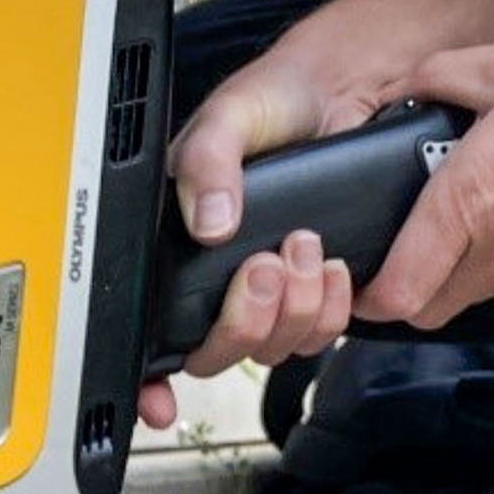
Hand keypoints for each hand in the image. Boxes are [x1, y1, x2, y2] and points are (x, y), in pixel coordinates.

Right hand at [137, 52, 371, 429]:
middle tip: (266, 267)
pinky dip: (330, 308)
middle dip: (244, 321)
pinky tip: (333, 266)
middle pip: (214, 353)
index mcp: (172, 249)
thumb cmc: (274, 98)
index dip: (145, 381)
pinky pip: (319, 333)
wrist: (348, 90)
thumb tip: (208, 224)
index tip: (157, 403)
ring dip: (294, 310)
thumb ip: (204, 161)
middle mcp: (212, 280)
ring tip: (306, 248)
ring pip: (270, 349)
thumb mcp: (227, 117)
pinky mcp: (313, 290)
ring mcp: (264, 290)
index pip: (146, 332)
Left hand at [355, 28, 493, 328]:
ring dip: (441, 279)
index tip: (350, 274)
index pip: (400, 291)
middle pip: (427, 310)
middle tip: (381, 259)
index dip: (364, 297)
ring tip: (428, 237)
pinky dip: (486, 262)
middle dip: (395, 295)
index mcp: (471, 201)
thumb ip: (434, 80)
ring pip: (470, 297)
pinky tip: (486, 222)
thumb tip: (404, 89)